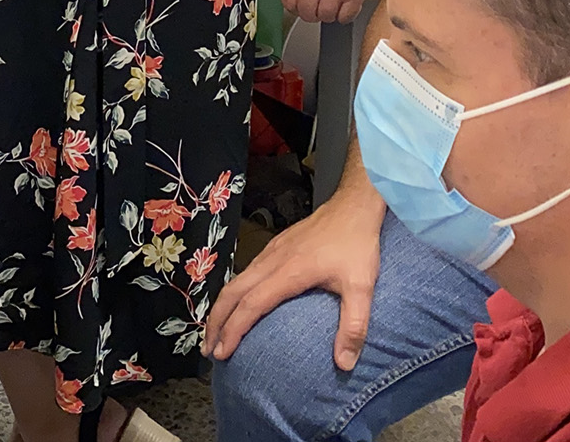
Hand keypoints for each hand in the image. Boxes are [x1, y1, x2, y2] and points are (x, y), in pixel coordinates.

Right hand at [203, 182, 385, 369]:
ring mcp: (270, 252)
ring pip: (235, 281)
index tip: (221, 352)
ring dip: (221, 307)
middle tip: (207, 349)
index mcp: (287, 273)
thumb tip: (345, 364)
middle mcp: (271, 261)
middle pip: (231, 293)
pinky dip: (233, 292)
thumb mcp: (362, 287)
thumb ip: (354, 326)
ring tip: (216, 331)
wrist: (353, 205)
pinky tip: (238, 302)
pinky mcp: (275, 246)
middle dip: (215, 321)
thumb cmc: (357, 245)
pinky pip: (245, 272)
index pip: (250, 305)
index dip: (233, 330)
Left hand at [280, 0, 383, 23]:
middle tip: (318, 5)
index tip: (300, 5)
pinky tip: (345, 5)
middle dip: (312, 12)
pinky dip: (345, 14)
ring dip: (329, 13)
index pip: (289, 1)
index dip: (294, 6)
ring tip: (333, 3)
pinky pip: (346, 16)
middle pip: (307, 13)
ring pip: (326, 16)